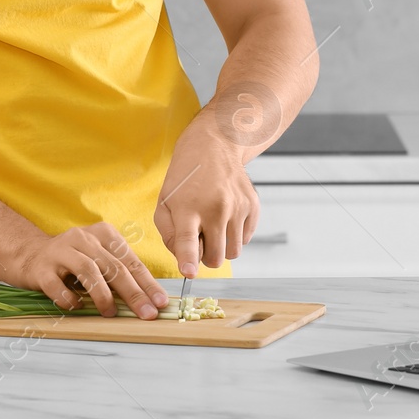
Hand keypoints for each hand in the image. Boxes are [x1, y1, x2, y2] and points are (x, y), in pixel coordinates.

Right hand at [6, 223, 170, 318]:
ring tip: (110, 312)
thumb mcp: (98, 259)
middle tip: (147, 313)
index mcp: (101, 233)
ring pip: (88, 270)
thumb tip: (149, 300)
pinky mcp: (41, 268)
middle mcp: (82, 238)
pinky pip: (57, 285)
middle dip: (133, 292)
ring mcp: (60, 251)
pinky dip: (69, 298)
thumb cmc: (72, 262)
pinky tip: (77, 306)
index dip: (147, 282)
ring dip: (103, 294)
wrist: (28, 255)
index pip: (130, 260)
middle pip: (113, 265)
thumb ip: (119, 273)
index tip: (160, 302)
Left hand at [154, 127, 258, 275]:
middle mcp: (215, 207)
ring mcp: (237, 207)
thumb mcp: (165, 202)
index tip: (189, 272)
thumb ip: (169, 235)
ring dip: (222, 246)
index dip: (188, 259)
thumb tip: (186, 260)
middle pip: (215, 257)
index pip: (188, 239)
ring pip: (234, 252)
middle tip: (200, 236)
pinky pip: (246, 239)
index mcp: (187, 207)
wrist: (214, 146)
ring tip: (213, 225)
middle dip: (207, 256)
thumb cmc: (185, 178)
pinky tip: (226, 215)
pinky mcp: (253, 206)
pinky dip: (235, 234)